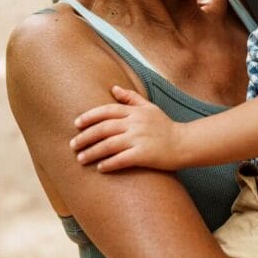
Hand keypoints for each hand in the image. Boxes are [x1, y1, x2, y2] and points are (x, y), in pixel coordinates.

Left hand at [70, 85, 184, 171]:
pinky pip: (121, 159)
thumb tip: (113, 88)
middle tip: (72, 145)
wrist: (184, 143)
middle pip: (103, 128)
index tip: (76, 124)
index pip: (107, 110)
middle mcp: (135, 123)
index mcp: (135, 112)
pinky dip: (109, 164)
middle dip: (85, 137)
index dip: (89, 116)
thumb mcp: (150, 108)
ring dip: (92, 152)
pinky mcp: (144, 154)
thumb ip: (131, 98)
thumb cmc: (165, 126)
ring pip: (109, 145)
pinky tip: (100, 168)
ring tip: (80, 159)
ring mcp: (140, 139)